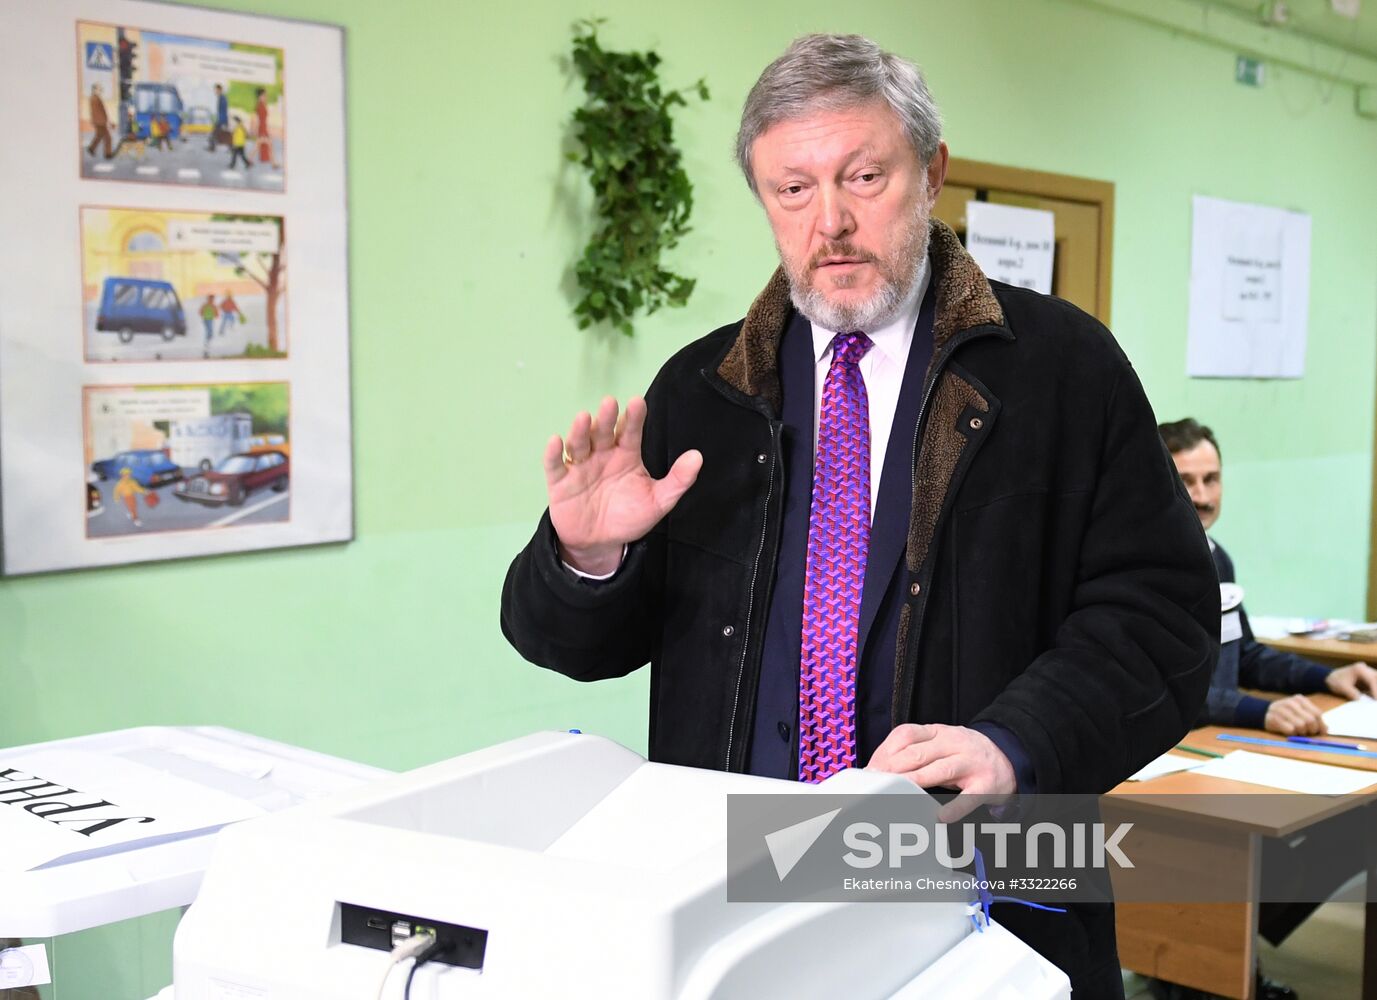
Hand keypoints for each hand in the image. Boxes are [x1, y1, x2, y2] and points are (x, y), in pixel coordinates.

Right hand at [544, 396, 701, 574]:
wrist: (601, 544)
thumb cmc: (629, 517)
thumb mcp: (658, 502)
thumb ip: (678, 480)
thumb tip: (697, 456)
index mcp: (626, 455)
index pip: (630, 432)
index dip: (633, 418)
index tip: (637, 403)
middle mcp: (602, 455)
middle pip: (603, 432)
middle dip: (605, 418)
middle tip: (609, 403)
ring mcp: (580, 467)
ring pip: (579, 444)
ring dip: (580, 431)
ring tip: (584, 418)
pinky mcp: (560, 483)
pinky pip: (554, 466)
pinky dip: (553, 454)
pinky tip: (555, 441)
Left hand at [866, 723, 1015, 820]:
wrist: (1009, 757)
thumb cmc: (965, 753)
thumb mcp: (940, 742)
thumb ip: (915, 751)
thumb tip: (881, 768)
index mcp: (939, 731)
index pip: (906, 734)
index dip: (885, 751)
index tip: (870, 768)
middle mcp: (955, 743)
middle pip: (918, 753)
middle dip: (893, 769)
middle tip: (876, 784)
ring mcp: (971, 763)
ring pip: (940, 770)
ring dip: (916, 782)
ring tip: (896, 793)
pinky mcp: (986, 784)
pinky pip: (968, 798)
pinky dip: (954, 808)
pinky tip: (940, 816)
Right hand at [1263, 694, 1326, 735]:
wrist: (1263, 713)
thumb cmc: (1286, 715)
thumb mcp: (1300, 713)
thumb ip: (1313, 718)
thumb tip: (1326, 729)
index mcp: (1300, 699)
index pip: (1317, 713)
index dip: (1321, 725)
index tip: (1321, 733)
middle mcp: (1291, 702)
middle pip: (1310, 720)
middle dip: (1311, 730)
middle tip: (1307, 733)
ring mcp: (1282, 709)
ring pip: (1300, 726)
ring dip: (1300, 733)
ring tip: (1297, 732)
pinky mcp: (1274, 718)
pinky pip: (1290, 730)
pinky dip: (1291, 734)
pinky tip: (1288, 731)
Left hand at [1324, 661, 1376, 699]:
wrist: (1329, 678)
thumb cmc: (1334, 682)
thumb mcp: (1342, 688)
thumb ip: (1353, 694)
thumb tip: (1362, 700)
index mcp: (1359, 669)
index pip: (1372, 680)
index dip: (1376, 691)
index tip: (1376, 700)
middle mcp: (1365, 668)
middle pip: (1376, 678)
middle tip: (1375, 701)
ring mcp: (1367, 672)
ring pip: (1376, 680)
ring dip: (1376, 689)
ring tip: (1374, 700)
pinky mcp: (1367, 677)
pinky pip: (1374, 683)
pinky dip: (1374, 690)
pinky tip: (1373, 698)